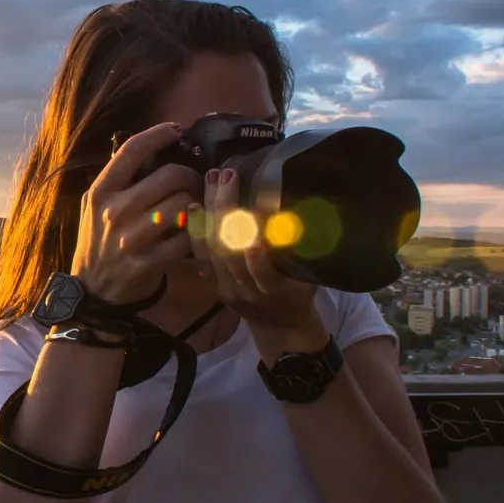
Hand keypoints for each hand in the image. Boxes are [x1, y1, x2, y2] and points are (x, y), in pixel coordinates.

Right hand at [72, 122, 202, 305]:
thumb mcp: (94, 206)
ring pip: (183, 205)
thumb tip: (151, 150)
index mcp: (100, 192)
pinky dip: (196, 233)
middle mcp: (114, 211)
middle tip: (194, 182)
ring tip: (197, 205)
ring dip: (197, 203)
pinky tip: (195, 231)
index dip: (158, 134)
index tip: (177, 130)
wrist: (92, 290)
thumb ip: (116, 180)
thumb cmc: (97, 242)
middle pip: (169, 176)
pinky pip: (186, 239)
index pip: (131, 151)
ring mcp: (131, 238)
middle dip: (190, 176)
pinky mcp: (148, 261)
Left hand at [189, 168, 318, 330]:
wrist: (279, 326)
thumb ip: (304, 250)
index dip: (255, 245)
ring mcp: (226, 288)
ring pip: (211, 249)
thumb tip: (301, 211)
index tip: (254, 211)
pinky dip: (195, 230)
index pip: (262, 267)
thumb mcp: (309, 275)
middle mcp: (246, 290)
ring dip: (209, 211)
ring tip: (211, 180)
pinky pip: (201, 256)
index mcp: (275, 289)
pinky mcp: (213, 285)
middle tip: (227, 175)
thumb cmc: (299, 293)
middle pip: (229, 250)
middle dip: (225, 209)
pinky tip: (194, 205)